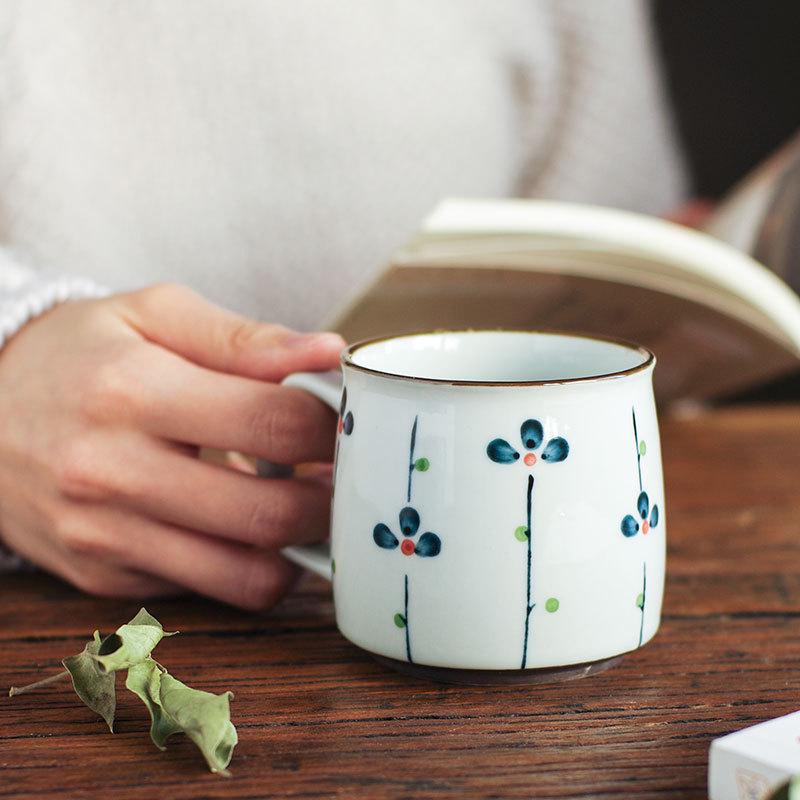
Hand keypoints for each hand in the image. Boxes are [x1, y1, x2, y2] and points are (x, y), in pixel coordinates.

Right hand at [0, 284, 343, 608]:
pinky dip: (249, 564)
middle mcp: (112, 473)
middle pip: (268, 514)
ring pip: (245, 576)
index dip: (331, 425)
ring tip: (307, 504)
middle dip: (331, 500)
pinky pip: (208, 589)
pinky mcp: (103, 577)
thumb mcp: (152, 315)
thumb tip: (327, 353)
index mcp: (132, 391)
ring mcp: (104, 537)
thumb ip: (243, 337)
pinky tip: (248, 522)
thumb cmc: (79, 354)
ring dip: (301, 548)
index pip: (272, 423)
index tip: (348, 419)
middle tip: (343, 473)